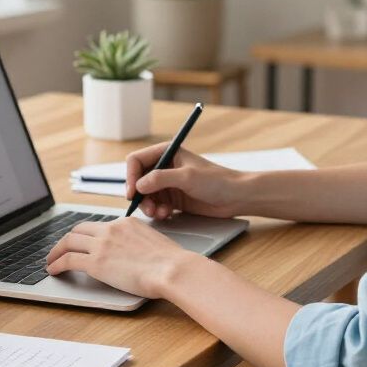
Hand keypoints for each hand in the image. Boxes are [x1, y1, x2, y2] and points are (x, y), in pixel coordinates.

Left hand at [45, 217, 194, 298]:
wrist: (172, 269)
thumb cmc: (170, 261)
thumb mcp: (152, 241)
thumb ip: (137, 242)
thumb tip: (131, 252)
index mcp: (125, 222)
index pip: (98, 226)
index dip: (86, 235)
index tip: (81, 242)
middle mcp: (111, 229)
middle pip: (79, 230)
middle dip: (66, 240)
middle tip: (60, 249)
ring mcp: (102, 245)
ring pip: (69, 242)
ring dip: (56, 251)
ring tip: (51, 260)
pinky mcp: (96, 263)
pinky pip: (68, 260)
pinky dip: (57, 264)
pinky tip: (53, 270)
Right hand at [125, 143, 242, 220]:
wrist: (235, 197)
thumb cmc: (216, 181)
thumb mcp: (187, 177)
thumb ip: (160, 179)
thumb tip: (138, 185)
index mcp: (167, 152)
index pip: (136, 160)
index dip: (131, 176)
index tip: (132, 192)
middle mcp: (164, 166)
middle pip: (138, 180)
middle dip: (139, 195)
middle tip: (147, 208)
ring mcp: (168, 183)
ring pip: (145, 195)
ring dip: (148, 205)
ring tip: (159, 213)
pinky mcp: (173, 198)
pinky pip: (155, 204)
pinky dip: (157, 211)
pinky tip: (167, 214)